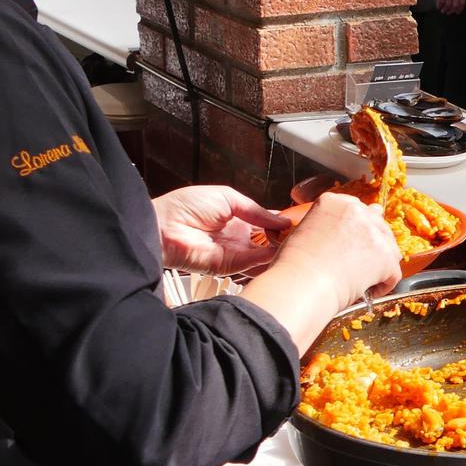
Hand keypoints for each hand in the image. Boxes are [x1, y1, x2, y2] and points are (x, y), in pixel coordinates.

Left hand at [154, 186, 289, 273]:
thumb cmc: (187, 206)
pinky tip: (281, 250)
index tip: (300, 221)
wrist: (162, 226)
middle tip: (303, 234)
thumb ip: (255, 210)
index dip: (281, 221)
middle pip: (269, 240)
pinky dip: (267, 259)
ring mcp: (234, 253)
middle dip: (285, 238)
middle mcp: (238, 237)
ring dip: (279, 250)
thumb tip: (281, 220)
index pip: (266, 221)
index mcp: (237, 218)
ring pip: (264, 254)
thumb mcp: (227, 198)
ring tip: (299, 243)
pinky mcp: (228, 267)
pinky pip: (252, 264)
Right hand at [272, 192, 402, 309]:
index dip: (354, 229)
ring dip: (379, 263)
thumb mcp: (302, 233)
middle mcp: (356, 210)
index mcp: (332, 202)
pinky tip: (368, 291)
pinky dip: (383, 285)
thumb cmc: (293, 266)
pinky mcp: (386, 255)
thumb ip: (324, 227)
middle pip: (375, 223)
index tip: (349, 242)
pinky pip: (393, 272)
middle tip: (357, 262)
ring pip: (388, 247)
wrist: (302, 284)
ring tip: (361, 279)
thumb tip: (337, 238)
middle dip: (370, 243)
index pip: (354, 209)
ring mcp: (374, 232)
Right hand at [435, 0, 464, 15]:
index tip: (457, 12)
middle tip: (449, 13)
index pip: (462, 3)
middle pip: (455, 5)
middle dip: (452, 11)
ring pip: (448, 4)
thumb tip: (457, 5)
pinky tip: (439, 7)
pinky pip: (440, 1)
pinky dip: (439, 5)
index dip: (460, 9)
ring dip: (445, 9)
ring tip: (443, 11)